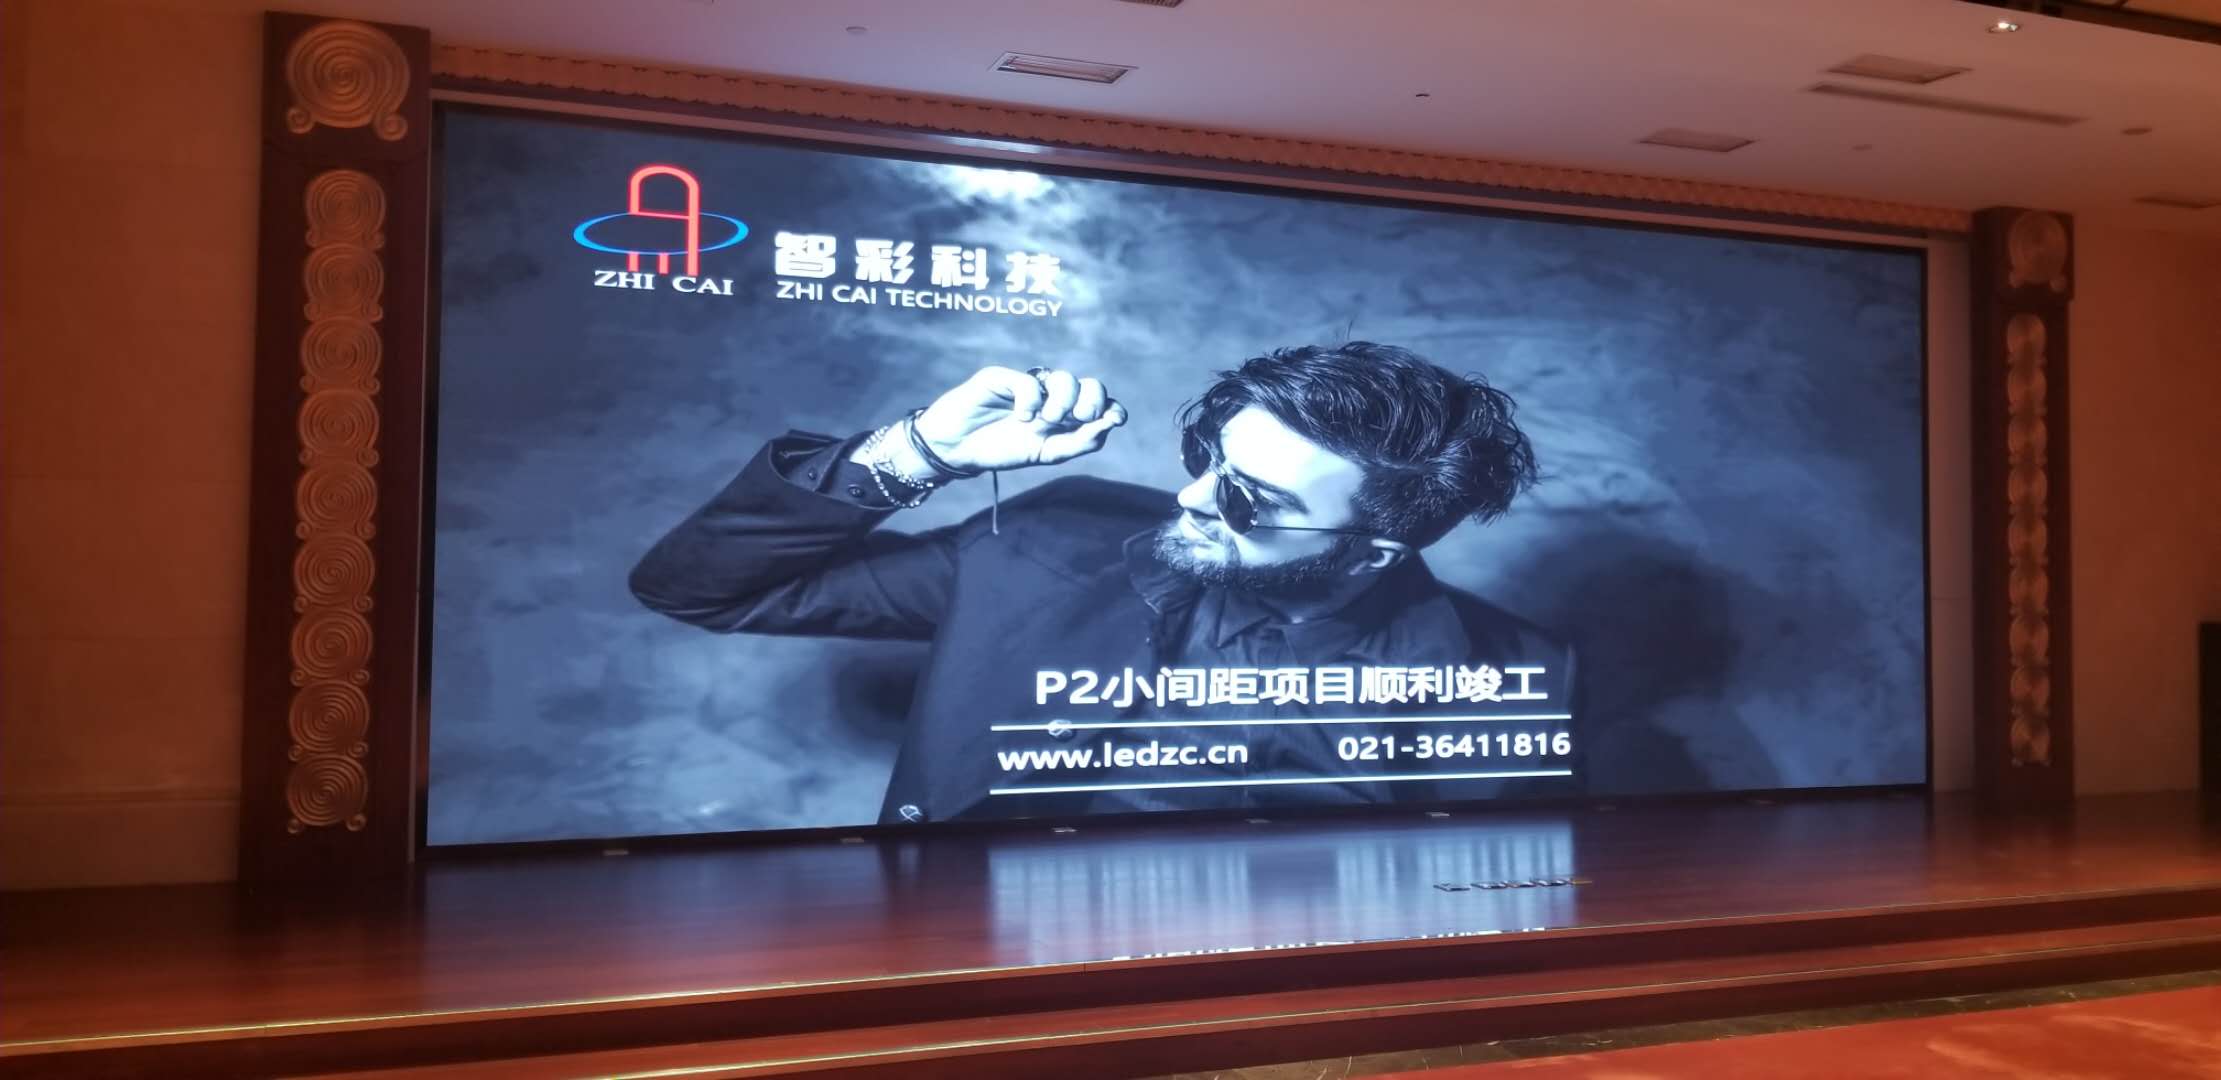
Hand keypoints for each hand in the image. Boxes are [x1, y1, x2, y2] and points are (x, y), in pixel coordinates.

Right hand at [911, 366, 1126, 471]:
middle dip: (1091, 401)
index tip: (1115, 418)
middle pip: (1088, 385)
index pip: (1097, 403)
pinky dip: (1030, 402)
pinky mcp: (1003, 377)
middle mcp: (1049, 396)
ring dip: (1062, 402)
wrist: (958, 450)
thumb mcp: (1047, 453)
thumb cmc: (1002, 450)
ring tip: (1044, 421)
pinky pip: (1029, 382)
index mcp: (1063, 415)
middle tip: (1078, 417)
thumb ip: (1081, 441)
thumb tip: (1110, 423)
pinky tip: (1020, 418)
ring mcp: (1027, 384)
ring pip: (1064, 379)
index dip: (1110, 406)